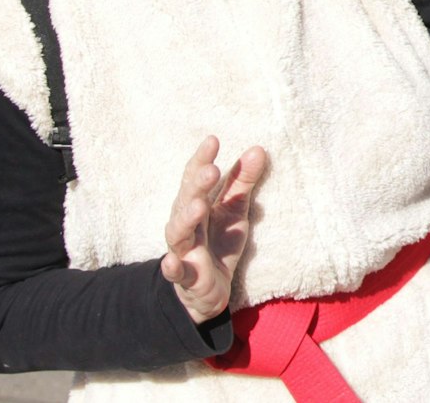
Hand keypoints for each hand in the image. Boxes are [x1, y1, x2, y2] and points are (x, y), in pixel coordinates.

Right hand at [160, 136, 268, 323]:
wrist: (208, 289)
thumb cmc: (218, 242)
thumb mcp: (235, 211)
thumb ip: (243, 182)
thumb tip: (258, 149)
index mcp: (196, 205)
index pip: (195, 179)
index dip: (201, 160)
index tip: (213, 140)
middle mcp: (185, 224)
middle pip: (185, 201)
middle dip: (196, 185)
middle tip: (211, 170)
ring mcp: (182, 250)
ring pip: (177, 233)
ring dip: (186, 219)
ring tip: (199, 206)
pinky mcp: (185, 277)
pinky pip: (174, 272)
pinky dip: (171, 267)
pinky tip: (172, 261)